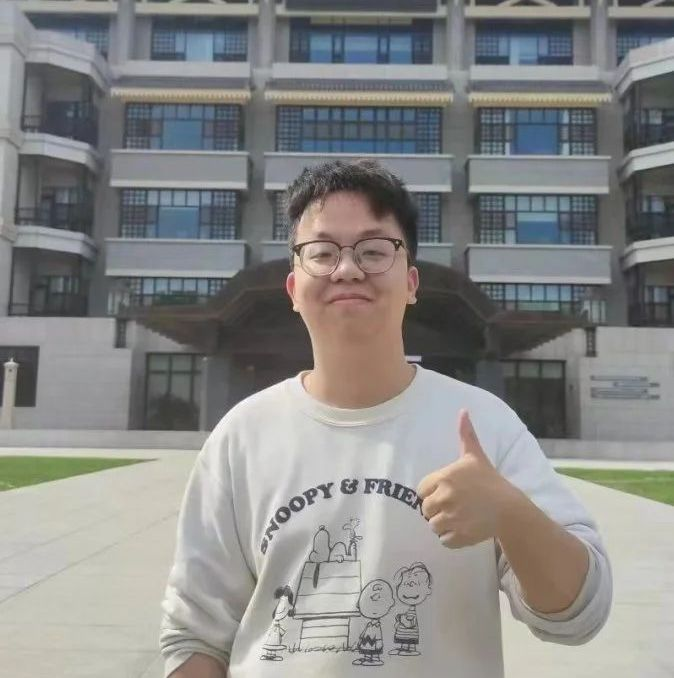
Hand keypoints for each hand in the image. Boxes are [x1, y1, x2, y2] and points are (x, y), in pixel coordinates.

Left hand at [417, 409, 514, 548]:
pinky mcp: (459, 536)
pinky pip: (443, 540)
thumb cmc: (490, 480)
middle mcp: (444, 498)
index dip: (432, 492)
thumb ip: (466, 434)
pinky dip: (451, 538)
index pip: (421, 490)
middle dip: (437, 509)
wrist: (510, 508)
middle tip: (455, 506)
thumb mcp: (475, 455)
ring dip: (443, 524)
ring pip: (433, 525)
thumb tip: (463, 411)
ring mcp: (451, 518)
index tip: (447, 492)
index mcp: (444, 478)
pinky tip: (463, 528)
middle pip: (425, 509)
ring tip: (459, 517)